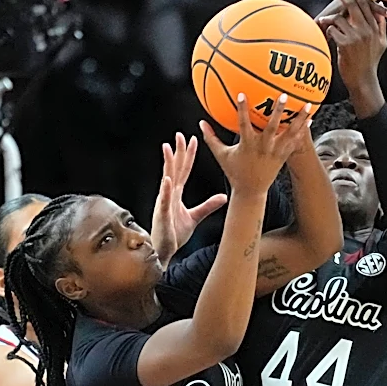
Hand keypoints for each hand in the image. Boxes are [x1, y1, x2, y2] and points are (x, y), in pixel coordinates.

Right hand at [150, 132, 226, 266]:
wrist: (163, 250)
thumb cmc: (174, 234)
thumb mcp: (195, 217)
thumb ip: (208, 205)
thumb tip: (224, 197)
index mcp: (176, 194)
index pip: (183, 170)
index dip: (188, 155)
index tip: (193, 139)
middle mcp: (168, 195)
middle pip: (174, 169)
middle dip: (177, 152)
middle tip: (180, 135)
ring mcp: (164, 203)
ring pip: (166, 179)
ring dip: (168, 164)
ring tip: (169, 148)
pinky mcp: (162, 214)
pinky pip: (163, 200)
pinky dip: (165, 190)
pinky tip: (168, 179)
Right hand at [200, 94, 311, 196]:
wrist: (250, 191)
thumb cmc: (235, 172)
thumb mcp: (221, 155)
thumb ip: (211, 138)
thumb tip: (201, 122)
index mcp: (247, 146)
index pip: (243, 125)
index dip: (242, 110)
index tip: (242, 94)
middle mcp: (262, 148)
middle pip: (271, 127)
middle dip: (277, 111)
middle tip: (283, 95)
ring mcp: (274, 152)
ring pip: (289, 133)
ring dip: (298, 119)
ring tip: (308, 105)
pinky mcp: (282, 157)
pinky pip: (294, 142)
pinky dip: (303, 131)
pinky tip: (310, 119)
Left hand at [324, 0, 386, 115]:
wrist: (362, 81)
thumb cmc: (368, 62)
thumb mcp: (381, 43)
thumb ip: (381, 24)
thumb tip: (382, 7)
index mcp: (375, 27)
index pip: (367, 3)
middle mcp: (367, 30)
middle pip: (354, 5)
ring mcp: (357, 37)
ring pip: (341, 18)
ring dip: (330, 19)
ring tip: (322, 21)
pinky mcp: (346, 45)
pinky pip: (333, 30)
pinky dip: (328, 31)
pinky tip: (326, 36)